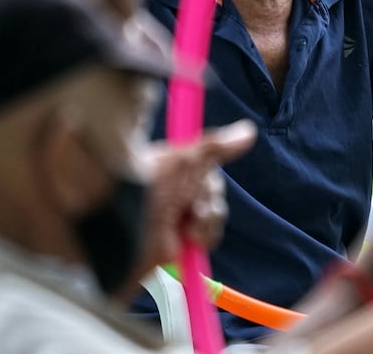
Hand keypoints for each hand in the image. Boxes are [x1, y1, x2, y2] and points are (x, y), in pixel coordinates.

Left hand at [140, 120, 255, 267]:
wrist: (123, 232)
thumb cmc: (150, 189)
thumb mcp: (185, 161)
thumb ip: (216, 146)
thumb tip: (249, 130)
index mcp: (174, 172)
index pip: (206, 171)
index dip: (208, 179)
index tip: (201, 182)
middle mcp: (176, 194)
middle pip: (213, 194)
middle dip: (209, 202)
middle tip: (194, 207)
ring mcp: (177, 220)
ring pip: (214, 217)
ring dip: (208, 222)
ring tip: (190, 227)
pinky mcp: (179, 243)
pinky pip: (207, 239)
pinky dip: (205, 238)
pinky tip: (191, 238)